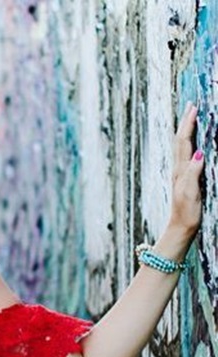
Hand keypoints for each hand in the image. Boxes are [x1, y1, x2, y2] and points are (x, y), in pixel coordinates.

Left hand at [168, 103, 203, 243]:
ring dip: (186, 130)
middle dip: (186, 122)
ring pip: (181, 147)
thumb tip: (198, 153)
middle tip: (191, 104)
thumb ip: (193, 174)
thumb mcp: (191, 194)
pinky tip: (191, 142)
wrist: (179, 230)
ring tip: (190, 117)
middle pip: (180, 140)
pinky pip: (185, 155)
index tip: (194, 107)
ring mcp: (180, 175)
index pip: (184, 142)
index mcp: (181, 170)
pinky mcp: (184, 180)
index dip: (189, 124)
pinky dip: (188, 143)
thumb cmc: (186, 214)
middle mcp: (179, 170)